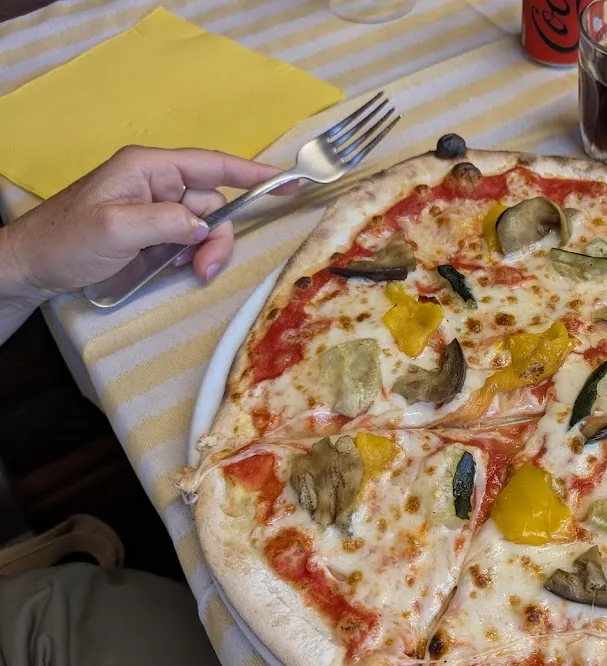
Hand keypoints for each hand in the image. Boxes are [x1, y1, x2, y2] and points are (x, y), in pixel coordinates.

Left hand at [2, 145, 292, 299]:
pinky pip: (189, 240)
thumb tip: (204, 226)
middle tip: (204, 267)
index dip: (251, 172)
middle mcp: (158, 183)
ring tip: (191, 273)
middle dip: (216, 235)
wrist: (34, 266)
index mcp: (149, 168)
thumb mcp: (115, 228)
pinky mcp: (154, 232)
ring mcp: (156, 209)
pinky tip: (176, 269)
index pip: (211, 164)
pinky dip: (191, 257)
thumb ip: (166, 222)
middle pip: (212, 203)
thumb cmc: (67, 240)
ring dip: (205, 251)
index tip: (286, 181)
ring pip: (205, 226)